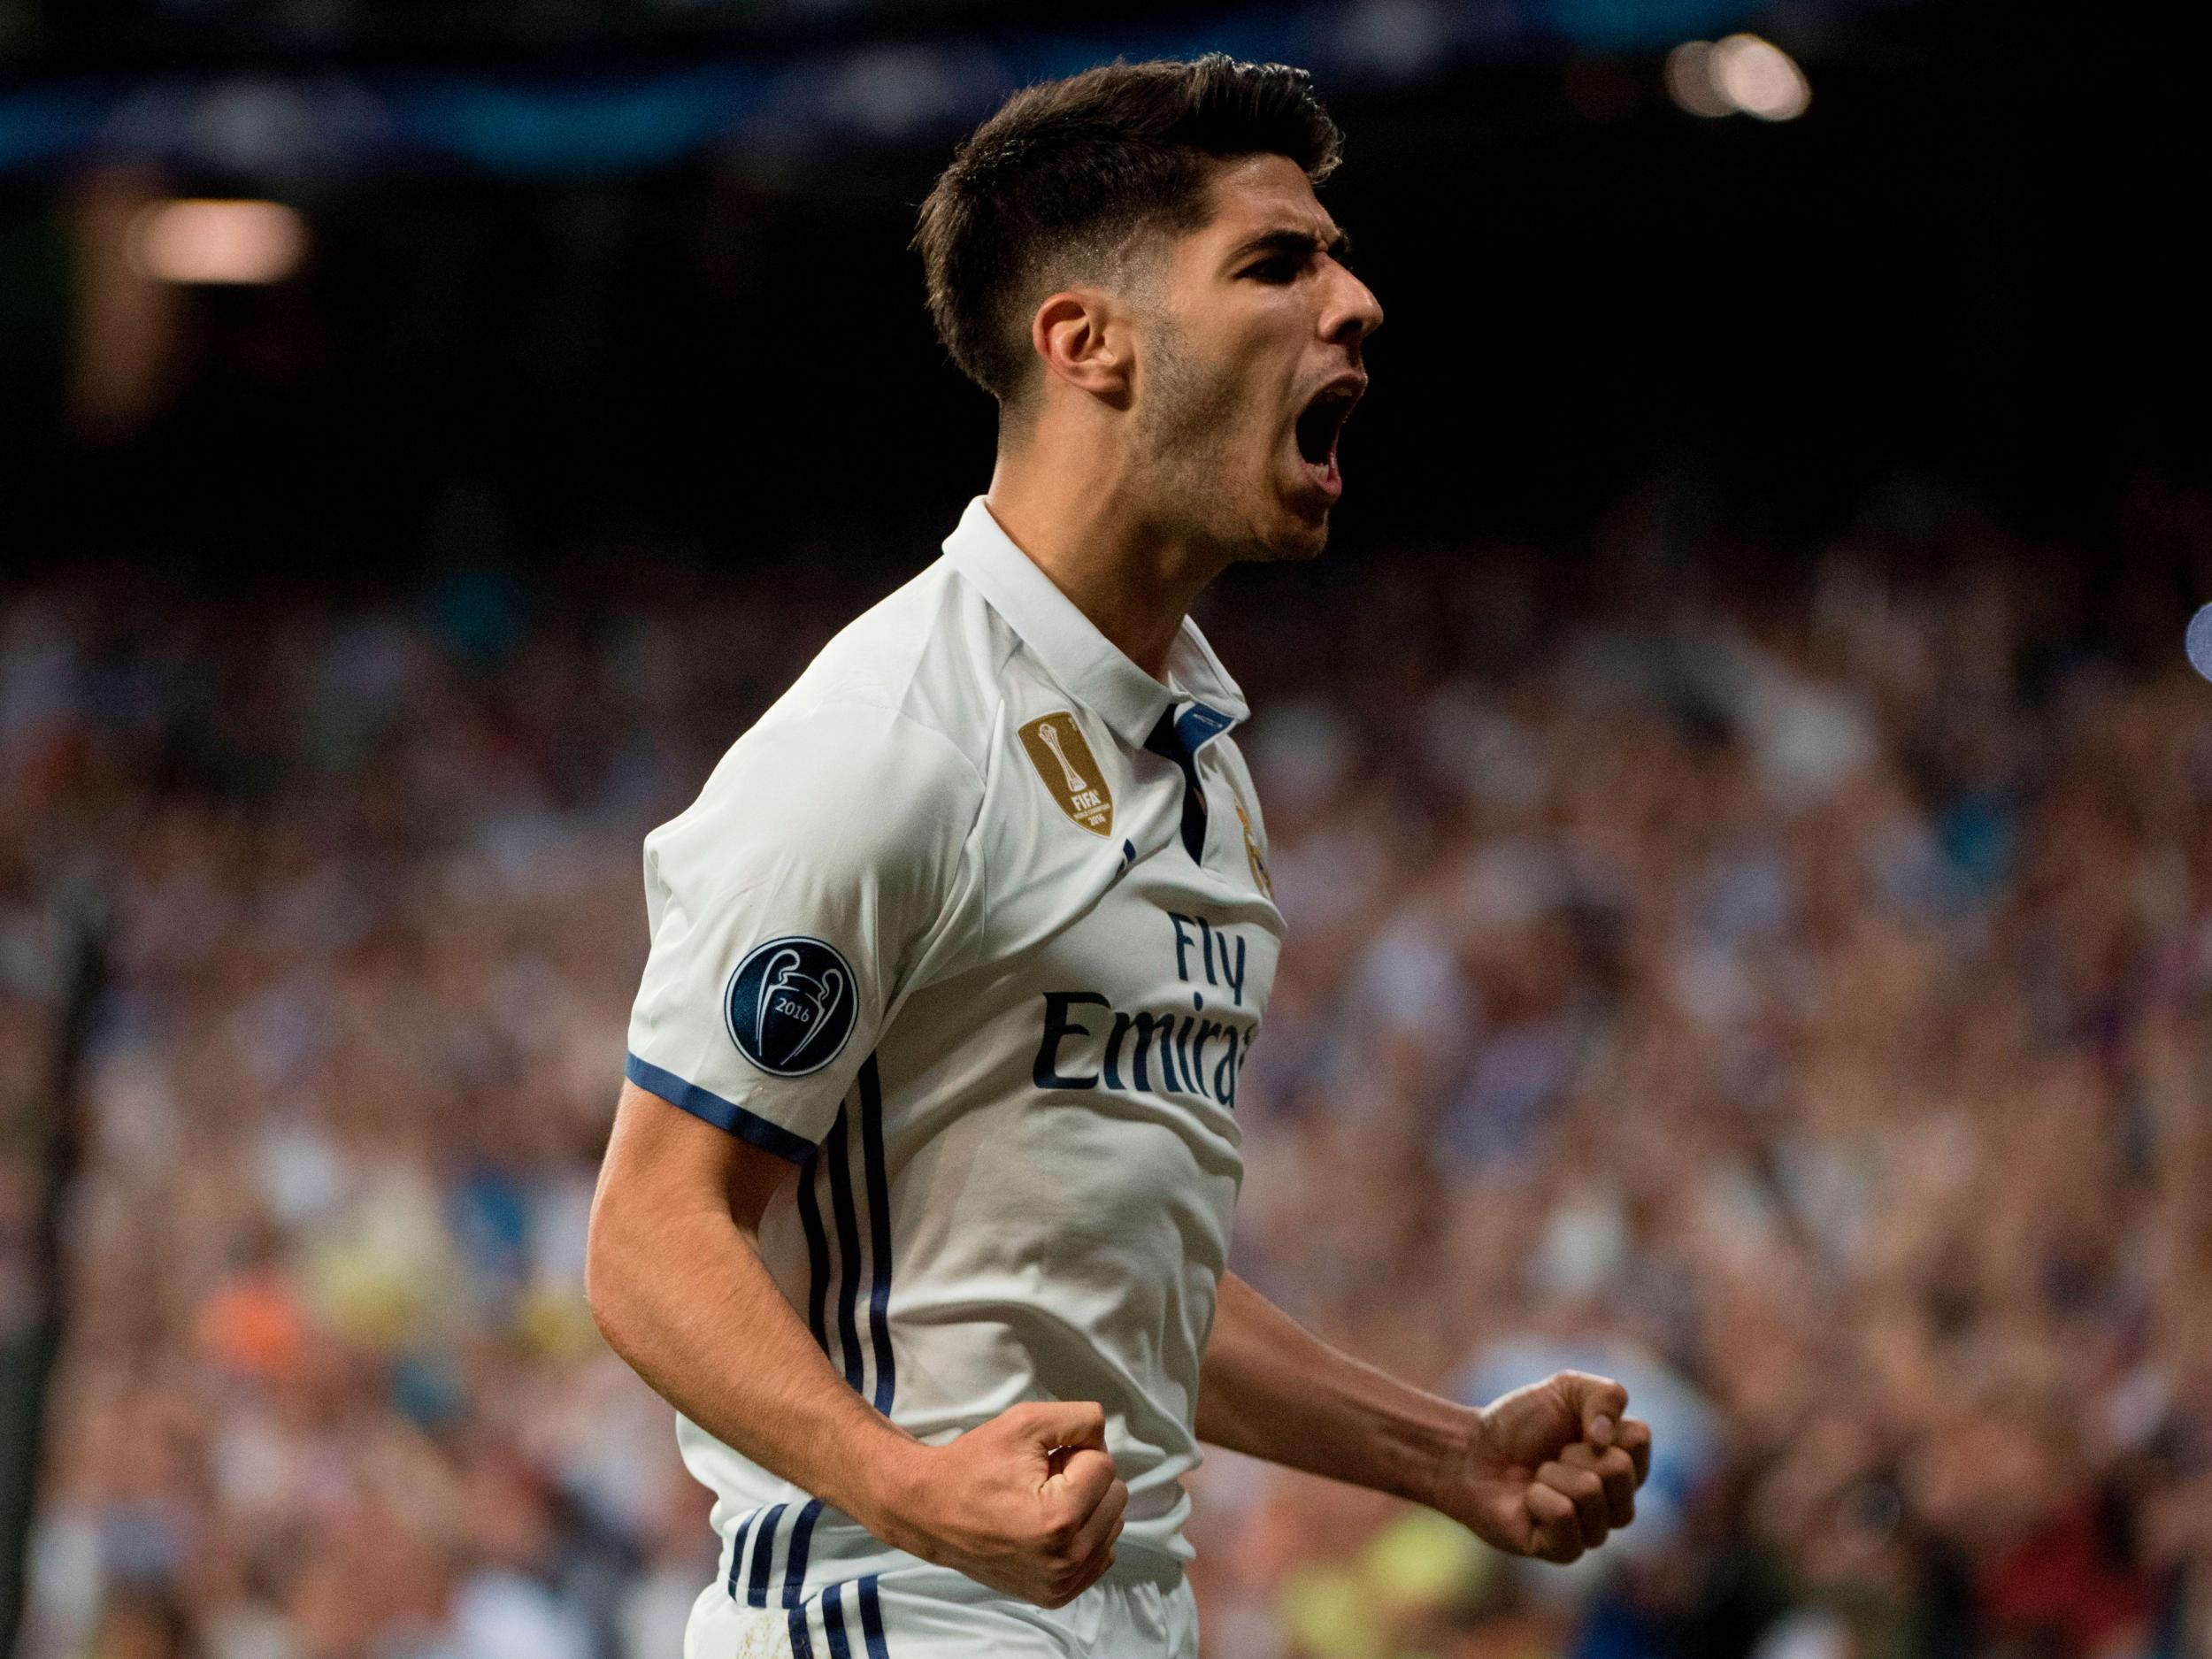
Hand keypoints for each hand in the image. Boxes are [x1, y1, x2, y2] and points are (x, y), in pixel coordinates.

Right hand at [870, 1400, 1127, 1607]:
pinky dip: (1082, 1535)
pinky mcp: (1055, 1596)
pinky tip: (1047, 1528)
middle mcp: (1066, 1561)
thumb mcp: (1026, 1421)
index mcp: (1059, 1519)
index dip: (1072, 1452)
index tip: (1038, 1462)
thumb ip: (1082, 1418)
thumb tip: (1106, 1439)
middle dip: (1082, 1480)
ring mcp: (1061, 1584)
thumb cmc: (975, 1463)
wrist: (930, 1511)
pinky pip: (1100, 1556)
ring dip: (1084, 1507)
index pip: (1105, 1465)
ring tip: (1040, 1504)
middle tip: (1039, 1481)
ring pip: (1112, 1525)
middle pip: (1116, 1497)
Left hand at [1433, 1370, 1651, 1563]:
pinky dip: (1538, 1497)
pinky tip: (1528, 1501)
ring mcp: (1594, 1530)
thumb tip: (1604, 1441)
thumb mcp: (1567, 1388)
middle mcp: (1618, 1501)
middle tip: (1551, 1456)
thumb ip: (1605, 1396)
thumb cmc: (1521, 1424)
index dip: (1597, 1421)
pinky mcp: (1566, 1550)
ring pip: (1590, 1491)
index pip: (1639, 1438)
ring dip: (1552, 1473)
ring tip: (1538, 1478)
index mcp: (1627, 1464)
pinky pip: (1563, 1515)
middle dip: (1573, 1451)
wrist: (1472, 1452)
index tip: (1574, 1427)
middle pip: (1619, 1468)